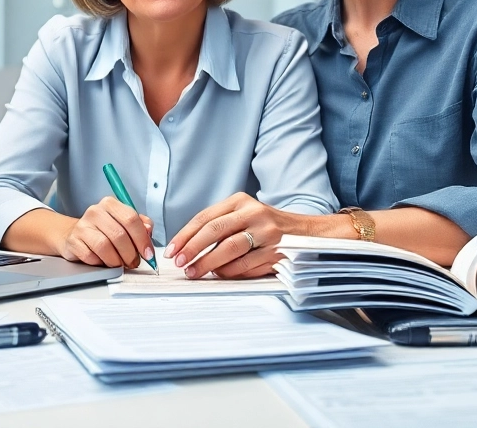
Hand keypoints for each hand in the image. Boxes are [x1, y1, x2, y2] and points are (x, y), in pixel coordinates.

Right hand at [58, 196, 154, 268]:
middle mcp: (95, 211)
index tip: (148, 254)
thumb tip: (148, 231)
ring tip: (119, 264)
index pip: (131, 219)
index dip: (142, 239)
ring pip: (104, 246)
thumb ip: (140, 225)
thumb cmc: (105, 230)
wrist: (75, 234)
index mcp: (110, 204)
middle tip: (133, 263)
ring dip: (116, 261)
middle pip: (119, 235)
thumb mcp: (124, 223)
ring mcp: (82, 226)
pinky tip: (102, 262)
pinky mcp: (72, 241)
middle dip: (130, 254)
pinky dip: (100, 263)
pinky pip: (90, 256)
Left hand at [165, 193, 303, 278]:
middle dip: (192, 248)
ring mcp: (266, 232)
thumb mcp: (243, 215)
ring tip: (194, 272)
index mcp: (240, 201)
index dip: (185, 235)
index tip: (172, 249)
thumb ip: (218, 226)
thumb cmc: (265, 226)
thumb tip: (186, 248)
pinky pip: (245, 265)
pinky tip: (219, 275)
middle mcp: (254, 213)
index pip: (205, 217)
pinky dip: (229, 272)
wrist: (305, 233)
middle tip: (179, 262)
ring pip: (229, 249)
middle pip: (215, 230)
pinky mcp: (275, 251)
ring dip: (207, 263)